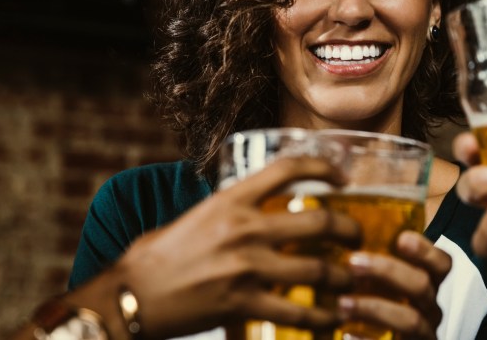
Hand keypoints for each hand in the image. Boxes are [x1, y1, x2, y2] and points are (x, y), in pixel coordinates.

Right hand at [110, 155, 361, 339]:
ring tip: (351, 280)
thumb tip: (259, 207)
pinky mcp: (244, 304)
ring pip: (317, 269)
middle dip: (349, 229)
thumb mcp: (197, 217)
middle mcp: (244, 228)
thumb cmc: (157, 256)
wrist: (128, 296)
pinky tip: (333, 318)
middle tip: (358, 236)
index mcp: (231, 199)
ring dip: (343, 276)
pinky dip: (322, 317)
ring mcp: (247, 267)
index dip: (323, 167)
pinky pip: (297, 311)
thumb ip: (231, 210)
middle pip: (319, 222)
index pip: (288, 169)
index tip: (342, 176)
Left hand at [336, 231, 451, 339]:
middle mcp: (430, 308)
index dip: (426, 250)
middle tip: (353, 262)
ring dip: (374, 308)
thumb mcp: (379, 280)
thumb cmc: (374, 306)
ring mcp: (423, 334)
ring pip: (410, 320)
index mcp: (428, 283)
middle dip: (388, 271)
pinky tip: (346, 333)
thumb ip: (370, 256)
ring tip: (342, 303)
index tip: (401, 238)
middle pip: (422, 285)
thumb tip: (340, 219)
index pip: (442, 263)